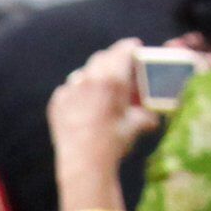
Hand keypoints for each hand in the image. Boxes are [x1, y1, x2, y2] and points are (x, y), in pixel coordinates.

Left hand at [50, 40, 162, 204]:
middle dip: (112, 60)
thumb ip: (146, 114)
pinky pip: (68, 89)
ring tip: (100, 88)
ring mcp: (70, 89)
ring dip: (93, 76)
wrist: (83, 162)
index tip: (135, 48)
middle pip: (102, 58)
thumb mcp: (137, 125)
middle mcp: (89, 79)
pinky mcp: (57, 102)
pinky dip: (77, 92)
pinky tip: (83, 105)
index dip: (131, 48)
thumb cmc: (115, 142)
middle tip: (119, 68)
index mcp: (113, 78)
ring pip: (83, 73)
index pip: (123, 49)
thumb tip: (153, 117)